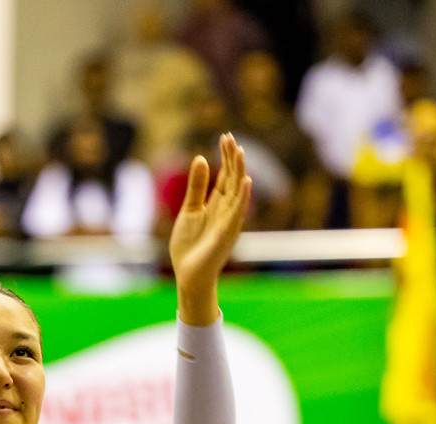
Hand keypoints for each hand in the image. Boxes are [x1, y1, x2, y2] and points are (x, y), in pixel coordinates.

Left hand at [169, 133, 251, 324]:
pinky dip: (242, 197)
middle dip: (232, 158)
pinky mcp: (226, 234)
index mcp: (217, 204)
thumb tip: (200, 158)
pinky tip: (246, 181)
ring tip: (240, 152)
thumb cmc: (189, 246)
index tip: (224, 137)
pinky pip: (237, 213)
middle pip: (233, 179)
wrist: (188, 275)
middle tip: (229, 137)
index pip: (225, 175)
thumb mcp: (189, 210)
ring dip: (240, 172)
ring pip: (238, 192)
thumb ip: (196, 187)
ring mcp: (229, 222)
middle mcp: (227, 210)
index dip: (226, 156)